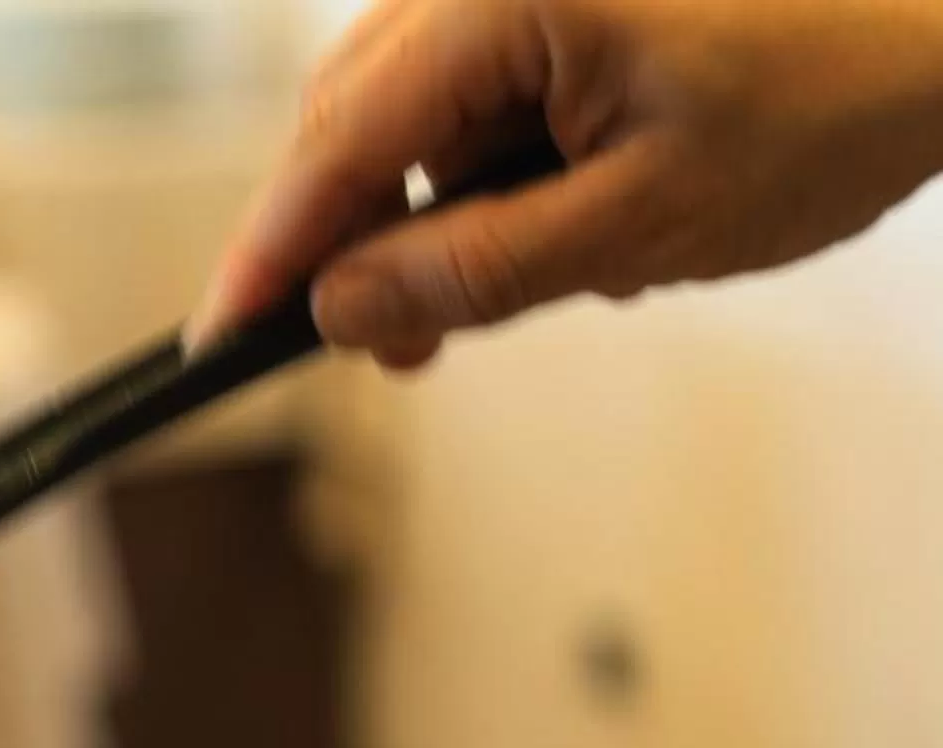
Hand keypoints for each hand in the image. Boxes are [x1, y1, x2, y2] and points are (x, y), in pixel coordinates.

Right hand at [193, 0, 942, 368]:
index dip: (274, 249)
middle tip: (387, 350)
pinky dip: (491, 161)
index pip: (341, 139)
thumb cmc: (845, 88)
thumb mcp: (644, 224)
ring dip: (429, 207)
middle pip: (355, 112)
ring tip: (504, 286)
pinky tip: (557, 216)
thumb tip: (344, 310)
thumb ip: (472, 272)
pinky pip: (479, 78)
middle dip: (353, 239)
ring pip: (413, 103)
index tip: (221, 334)